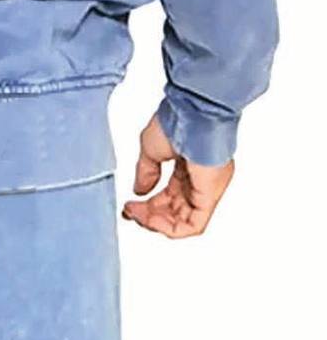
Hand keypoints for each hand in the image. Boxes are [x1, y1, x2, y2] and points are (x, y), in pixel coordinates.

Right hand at [122, 114, 233, 238]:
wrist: (192, 111)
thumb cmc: (177, 120)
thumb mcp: (151, 150)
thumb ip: (146, 173)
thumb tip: (140, 191)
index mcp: (188, 166)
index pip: (169, 196)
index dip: (147, 205)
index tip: (128, 205)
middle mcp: (200, 180)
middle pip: (175, 211)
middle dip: (148, 216)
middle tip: (129, 211)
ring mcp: (207, 189)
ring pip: (183, 222)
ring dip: (155, 223)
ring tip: (136, 214)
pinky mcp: (210, 196)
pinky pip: (193, 225)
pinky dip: (170, 228)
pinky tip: (150, 220)